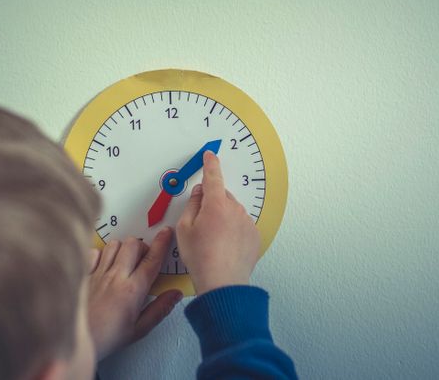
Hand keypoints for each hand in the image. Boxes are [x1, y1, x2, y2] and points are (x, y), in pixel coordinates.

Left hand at [86, 228, 182, 360]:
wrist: (72, 340)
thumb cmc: (105, 339)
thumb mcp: (138, 330)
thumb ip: (159, 310)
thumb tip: (175, 294)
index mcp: (132, 290)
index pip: (152, 259)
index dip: (162, 243)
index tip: (167, 233)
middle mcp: (115, 276)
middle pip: (133, 244)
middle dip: (142, 246)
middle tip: (144, 259)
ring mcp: (97, 273)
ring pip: (114, 244)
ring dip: (123, 249)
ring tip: (125, 262)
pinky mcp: (83, 274)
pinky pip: (94, 252)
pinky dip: (101, 254)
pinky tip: (104, 265)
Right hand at [175, 151, 260, 294]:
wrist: (222, 282)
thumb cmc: (202, 258)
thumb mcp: (184, 229)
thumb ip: (192, 205)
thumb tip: (199, 193)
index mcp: (216, 205)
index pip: (213, 176)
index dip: (211, 164)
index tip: (210, 155)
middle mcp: (235, 210)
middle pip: (221, 196)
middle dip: (212, 203)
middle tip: (201, 224)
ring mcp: (247, 222)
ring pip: (232, 211)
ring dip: (223, 218)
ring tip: (213, 240)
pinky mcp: (254, 235)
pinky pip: (241, 224)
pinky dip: (233, 230)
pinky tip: (224, 245)